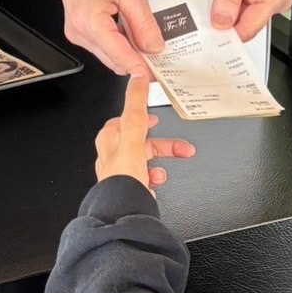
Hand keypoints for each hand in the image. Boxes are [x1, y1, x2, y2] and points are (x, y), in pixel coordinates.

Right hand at [9, 0, 164, 75]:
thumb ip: (143, 23)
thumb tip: (154, 47)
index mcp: (90, 23)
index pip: (121, 58)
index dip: (143, 68)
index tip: (160, 73)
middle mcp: (80, 33)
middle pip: (115, 62)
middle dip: (138, 60)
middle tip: (160, 51)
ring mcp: (77, 33)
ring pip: (110, 55)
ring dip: (129, 50)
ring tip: (144, 32)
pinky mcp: (79, 29)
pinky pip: (104, 44)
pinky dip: (120, 41)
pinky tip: (129, 26)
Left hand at [94, 75, 194, 192]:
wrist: (123, 214)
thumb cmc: (122, 180)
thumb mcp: (133, 137)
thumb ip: (136, 107)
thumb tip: (137, 78)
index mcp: (109, 140)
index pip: (127, 119)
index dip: (144, 116)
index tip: (157, 115)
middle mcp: (112, 157)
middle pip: (142, 142)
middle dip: (163, 145)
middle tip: (181, 147)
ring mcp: (121, 174)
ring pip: (146, 161)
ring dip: (160, 165)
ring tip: (164, 172)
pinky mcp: (129, 189)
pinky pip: (145, 179)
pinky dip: (154, 180)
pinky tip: (156, 183)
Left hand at [213, 0, 291, 41]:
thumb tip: (221, 21)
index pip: (247, 30)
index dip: (225, 33)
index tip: (206, 30)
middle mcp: (278, 0)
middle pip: (244, 26)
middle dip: (224, 19)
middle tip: (209, 4)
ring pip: (242, 18)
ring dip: (227, 8)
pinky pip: (243, 8)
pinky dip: (231, 1)